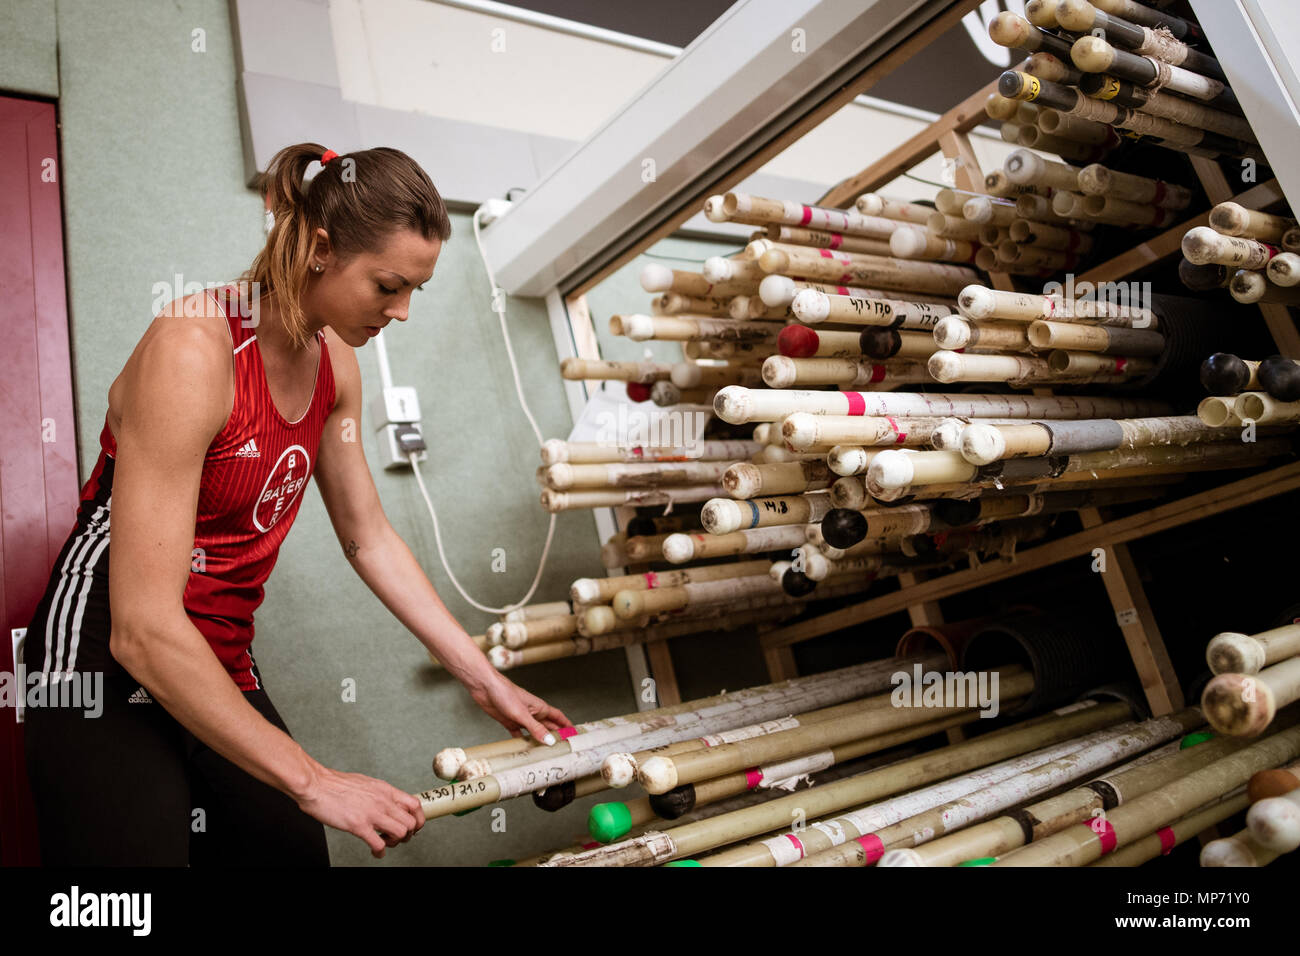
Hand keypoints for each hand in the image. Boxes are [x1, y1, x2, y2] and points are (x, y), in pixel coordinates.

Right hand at [294, 764, 424, 858]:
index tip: (413, 827)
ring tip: (384, 843)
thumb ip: (379, 794)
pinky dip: (380, 852)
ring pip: (401, 833)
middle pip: (412, 822)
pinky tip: (374, 851)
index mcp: (385, 790)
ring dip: (395, 843)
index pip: (415, 804)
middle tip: (396, 838)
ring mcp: (372, 813)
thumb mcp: (366, 783)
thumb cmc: (336, 784)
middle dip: (408, 835)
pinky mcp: (358, 825)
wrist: (316, 784)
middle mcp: (383, 801)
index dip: (418, 819)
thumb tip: (387, 802)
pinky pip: (379, 844)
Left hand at [467, 672, 573, 743]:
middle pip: (547, 726)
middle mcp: (532, 713)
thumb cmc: (505, 692)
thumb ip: (536, 728)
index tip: (574, 733)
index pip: (558, 717)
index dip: (566, 725)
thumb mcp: (522, 713)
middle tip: (562, 747)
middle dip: (555, 735)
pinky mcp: (509, 721)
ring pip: (534, 731)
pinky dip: (522, 741)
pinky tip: (524, 749)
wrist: (485, 687)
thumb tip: (550, 740)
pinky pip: (519, 734)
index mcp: (539, 707)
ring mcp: (520, 718)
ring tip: (546, 752)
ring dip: (539, 740)